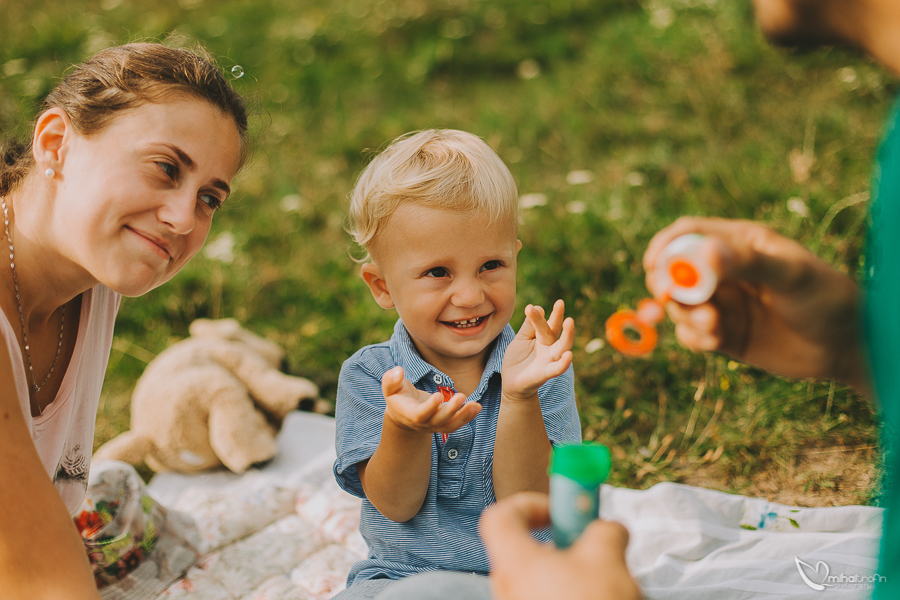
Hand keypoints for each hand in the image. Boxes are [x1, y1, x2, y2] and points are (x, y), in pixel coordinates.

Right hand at [381, 366, 480, 432]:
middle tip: (462, 396)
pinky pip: (457, 423)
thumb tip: (398, 371)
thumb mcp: (390, 387)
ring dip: (464, 416)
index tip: (438, 396)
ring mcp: (435, 425)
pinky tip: (477, 407)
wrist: (403, 413)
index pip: (420, 414)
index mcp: (409, 414)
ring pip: (450, 425)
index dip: (429, 407)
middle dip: (451, 410)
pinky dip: (468, 417)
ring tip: (476, 405)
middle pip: (439, 420)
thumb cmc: (397, 395)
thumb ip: (391, 379)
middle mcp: (423, 423)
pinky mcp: (444, 424)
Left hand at [481, 492, 640, 599]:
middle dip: (563, 549)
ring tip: (606, 589)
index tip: (559, 513)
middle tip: (594, 554)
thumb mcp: (608, 559)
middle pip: (525, 555)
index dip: (527, 505)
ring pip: (541, 585)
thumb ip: (604, 531)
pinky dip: (573, 599)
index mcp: (513, 564)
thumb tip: (607, 529)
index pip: (498, 518)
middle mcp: (506, 592)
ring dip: (574, 580)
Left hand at [502, 300, 574, 400]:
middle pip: (556, 332)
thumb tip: (538, 307)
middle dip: (558, 318)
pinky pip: (557, 369)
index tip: (531, 307)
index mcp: (542, 338)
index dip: (540, 315)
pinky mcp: (545, 374)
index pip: (544, 324)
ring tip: (570, 321)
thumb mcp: (520, 339)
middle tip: (560, 303)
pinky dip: (563, 363)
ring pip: (562, 347)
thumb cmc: (518, 360)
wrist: (512, 383)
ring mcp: (549, 360)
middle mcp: (549, 348)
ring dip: (567, 335)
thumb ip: (529, 326)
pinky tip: (569, 356)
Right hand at [643, 217, 866, 393]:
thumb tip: (701, 255)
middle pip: (674, 271)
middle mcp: (725, 271)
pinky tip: (714, 342)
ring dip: (685, 315)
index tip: (654, 265)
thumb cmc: (825, 299)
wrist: (845, 346)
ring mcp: (723, 303)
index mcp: (740, 243)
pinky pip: (691, 334)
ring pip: (679, 305)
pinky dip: (693, 338)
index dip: (666, 246)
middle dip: (668, 285)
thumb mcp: (790, 275)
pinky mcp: (723, 334)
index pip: (688, 234)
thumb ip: (746, 263)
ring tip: (712, 326)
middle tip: (669, 298)